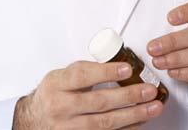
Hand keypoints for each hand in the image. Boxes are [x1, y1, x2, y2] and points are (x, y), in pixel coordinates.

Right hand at [12, 60, 162, 128]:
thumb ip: (88, 70)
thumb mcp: (62, 76)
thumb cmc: (54, 94)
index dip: (107, 72)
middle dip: (129, 96)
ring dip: (134, 115)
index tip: (128, 68)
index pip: (82, 76)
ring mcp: (68, 128)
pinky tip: (140, 122)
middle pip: (99, 102)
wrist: (34, 120)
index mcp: (57, 85)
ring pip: (105, 123)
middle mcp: (60, 107)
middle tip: (150, 90)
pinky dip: (126, 129)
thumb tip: (122, 64)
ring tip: (153, 107)